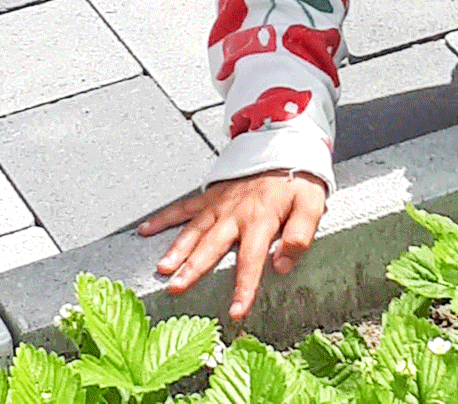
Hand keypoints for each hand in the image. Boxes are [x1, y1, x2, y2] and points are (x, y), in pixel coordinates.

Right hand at [138, 170, 326, 319]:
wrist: (286, 146)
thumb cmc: (298, 180)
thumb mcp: (311, 206)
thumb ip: (299, 235)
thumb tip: (283, 265)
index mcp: (261, 219)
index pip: (251, 259)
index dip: (243, 286)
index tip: (235, 310)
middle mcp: (236, 213)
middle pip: (212, 245)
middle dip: (194, 268)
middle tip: (177, 288)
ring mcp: (220, 203)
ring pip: (194, 229)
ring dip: (177, 249)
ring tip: (162, 268)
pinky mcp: (212, 194)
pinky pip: (185, 206)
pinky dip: (164, 217)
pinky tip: (146, 229)